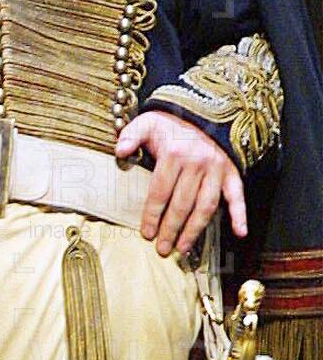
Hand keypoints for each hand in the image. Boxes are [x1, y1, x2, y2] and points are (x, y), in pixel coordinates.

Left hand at [115, 108, 245, 256]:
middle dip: (170, 229)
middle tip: (162, 248)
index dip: (152, 215)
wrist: (202, 111)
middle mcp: (197, 163)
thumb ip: (131, 135)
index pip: (160, 192)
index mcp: (174, 154)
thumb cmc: (172, 123)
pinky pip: (237, 195)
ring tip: (183, 247)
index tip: (146, 233)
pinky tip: (240, 232)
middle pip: (182, 204)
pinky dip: (241, 214)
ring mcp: (216, 169)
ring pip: (206, 206)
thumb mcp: (147, 123)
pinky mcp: (231, 172)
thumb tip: (119, 151)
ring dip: (195, 229)